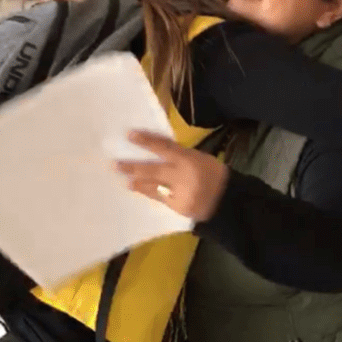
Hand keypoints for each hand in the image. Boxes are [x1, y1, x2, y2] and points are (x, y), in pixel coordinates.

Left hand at [114, 131, 229, 222]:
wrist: (227, 200)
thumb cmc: (213, 174)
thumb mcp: (199, 157)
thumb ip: (178, 154)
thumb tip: (155, 147)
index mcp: (188, 159)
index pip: (164, 147)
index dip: (146, 141)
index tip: (129, 135)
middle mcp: (181, 176)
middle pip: (153, 170)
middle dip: (132, 167)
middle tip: (115, 164)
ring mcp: (178, 192)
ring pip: (152, 185)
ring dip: (136, 182)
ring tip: (123, 178)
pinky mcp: (177, 207)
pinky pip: (158, 198)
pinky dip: (146, 192)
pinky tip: (135, 188)